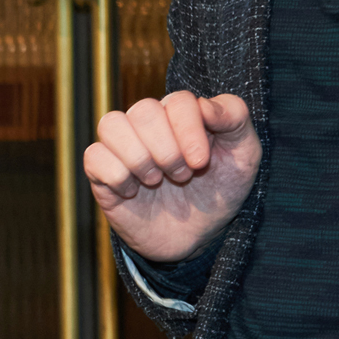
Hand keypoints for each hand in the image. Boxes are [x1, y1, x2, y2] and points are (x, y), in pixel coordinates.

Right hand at [85, 91, 261, 262]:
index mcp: (180, 114)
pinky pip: (94, 157)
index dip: (189, 130)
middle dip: (168, 150)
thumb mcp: (244, 157)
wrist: (196, 238)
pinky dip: (117, 176)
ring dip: (139, 158)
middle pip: (145, 110)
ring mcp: (121, 147)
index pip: (179, 100)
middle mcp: (147, 124)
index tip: (201, 163)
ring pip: (111, 124)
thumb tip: (205, 105)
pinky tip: (133, 192)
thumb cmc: (217, 192)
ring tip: (155, 181)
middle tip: (182, 175)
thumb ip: (235, 118)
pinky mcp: (101, 172)